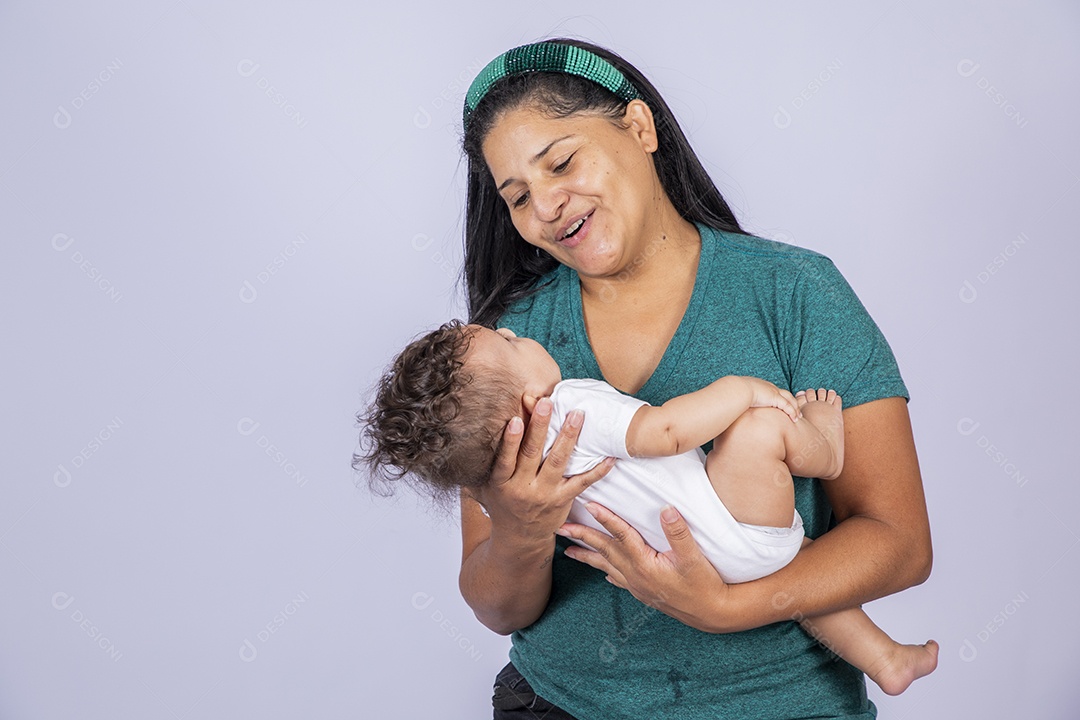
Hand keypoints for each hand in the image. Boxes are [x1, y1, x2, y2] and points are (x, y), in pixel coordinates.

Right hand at [475, 398, 615, 542]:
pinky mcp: (563, 500)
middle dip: (540, 427)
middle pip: (532, 454)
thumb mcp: (485, 488)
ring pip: (558, 462)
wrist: (519, 540)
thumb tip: (467, 438)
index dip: (510, 440)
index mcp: (502, 483)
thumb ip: (482, 465)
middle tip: (547, 403)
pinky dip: (597, 470)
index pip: (505, 459)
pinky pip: (582, 482)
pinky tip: (608, 456)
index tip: (516, 420)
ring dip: (568, 437)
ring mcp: (545, 494)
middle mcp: (523, 488)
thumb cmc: (502, 506)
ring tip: (577, 415)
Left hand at [556, 502, 734, 632]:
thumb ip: (678, 532)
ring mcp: (638, 585)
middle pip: (604, 551)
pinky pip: (619, 580)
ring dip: (586, 556)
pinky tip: (604, 574)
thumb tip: (665, 508)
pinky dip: (607, 573)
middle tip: (560, 528)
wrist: (712, 613)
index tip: (589, 505)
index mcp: (645, 564)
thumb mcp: (693, 557)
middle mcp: (636, 575)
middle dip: (581, 537)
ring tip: (567, 550)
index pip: (621, 536)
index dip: (606, 519)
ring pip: (606, 566)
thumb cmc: (704, 584)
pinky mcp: (644, 592)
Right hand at [742, 377, 800, 421]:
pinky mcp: (775, 398)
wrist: (738, 389)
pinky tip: (794, 419)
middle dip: (792, 402)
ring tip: (797, 417)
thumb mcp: (741, 395)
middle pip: (786, 394)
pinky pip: (788, 406)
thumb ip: (743, 400)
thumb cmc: (736, 393)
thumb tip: (738, 406)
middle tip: (796, 410)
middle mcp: (770, 387)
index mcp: (762, 386)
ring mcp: (774, 392)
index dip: (781, 398)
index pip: (776, 391)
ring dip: (795, 408)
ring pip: (790, 400)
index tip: (784, 404)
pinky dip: (792, 412)